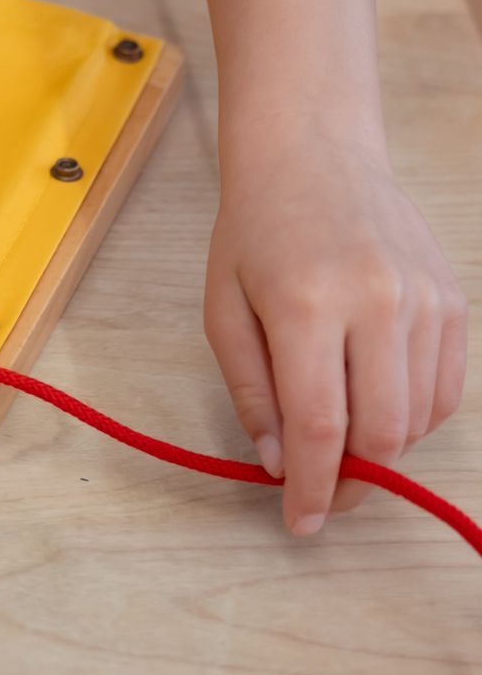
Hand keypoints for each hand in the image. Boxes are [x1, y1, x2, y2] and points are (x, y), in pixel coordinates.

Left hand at [204, 139, 467, 534]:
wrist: (314, 153)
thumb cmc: (256, 230)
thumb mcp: (223, 309)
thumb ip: (253, 393)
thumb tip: (282, 466)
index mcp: (307, 303)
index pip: (322, 425)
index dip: (315, 488)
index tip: (301, 521)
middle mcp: (376, 300)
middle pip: (381, 432)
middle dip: (352, 481)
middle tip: (324, 493)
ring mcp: (423, 299)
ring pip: (418, 418)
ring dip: (382, 450)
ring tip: (343, 439)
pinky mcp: (452, 300)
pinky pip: (445, 390)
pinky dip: (414, 417)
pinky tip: (377, 405)